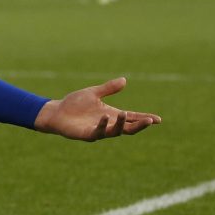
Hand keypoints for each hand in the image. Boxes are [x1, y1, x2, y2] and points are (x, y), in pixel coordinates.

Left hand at [34, 77, 160, 140]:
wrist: (56, 111)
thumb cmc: (74, 103)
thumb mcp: (93, 93)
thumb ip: (108, 88)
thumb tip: (124, 80)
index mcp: (111, 114)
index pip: (132, 118)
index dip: (145, 118)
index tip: (158, 119)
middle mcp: (108, 124)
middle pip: (128, 128)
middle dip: (140, 125)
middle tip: (150, 121)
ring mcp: (98, 131)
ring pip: (115, 132)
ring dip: (122, 124)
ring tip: (124, 114)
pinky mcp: (87, 134)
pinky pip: (98, 132)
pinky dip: (103, 125)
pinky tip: (105, 117)